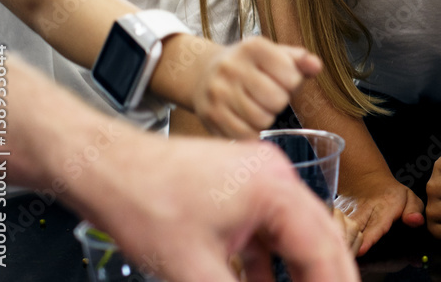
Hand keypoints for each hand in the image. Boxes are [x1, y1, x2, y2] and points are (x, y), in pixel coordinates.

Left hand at [88, 135, 359, 281]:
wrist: (108, 169)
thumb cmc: (144, 201)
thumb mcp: (193, 270)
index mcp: (274, 188)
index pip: (322, 246)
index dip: (333, 281)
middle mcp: (274, 176)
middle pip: (319, 235)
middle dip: (324, 274)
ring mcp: (258, 179)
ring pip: (296, 233)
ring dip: (299, 270)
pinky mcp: (240, 187)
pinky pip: (270, 229)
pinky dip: (273, 261)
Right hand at [191, 36, 320, 137]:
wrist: (204, 74)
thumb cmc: (248, 66)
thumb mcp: (273, 54)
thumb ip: (299, 60)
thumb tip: (316, 66)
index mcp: (253, 47)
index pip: (291, 76)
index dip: (293, 83)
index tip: (282, 80)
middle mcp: (232, 67)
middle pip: (277, 100)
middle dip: (279, 102)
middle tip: (269, 97)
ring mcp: (219, 92)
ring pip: (262, 120)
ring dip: (266, 118)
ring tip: (257, 107)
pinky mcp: (211, 116)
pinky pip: (245, 136)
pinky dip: (252, 133)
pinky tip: (246, 121)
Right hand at [336, 169, 425, 254]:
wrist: (365, 180)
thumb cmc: (391, 195)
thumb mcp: (409, 198)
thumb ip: (414, 210)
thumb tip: (415, 221)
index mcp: (385, 207)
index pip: (378, 224)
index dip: (370, 237)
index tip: (362, 250)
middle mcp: (365, 210)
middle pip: (356, 226)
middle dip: (351, 239)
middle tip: (349, 253)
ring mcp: (349, 211)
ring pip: (341, 225)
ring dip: (340, 236)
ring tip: (338, 249)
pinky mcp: (336, 213)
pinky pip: (331, 223)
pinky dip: (331, 231)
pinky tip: (330, 241)